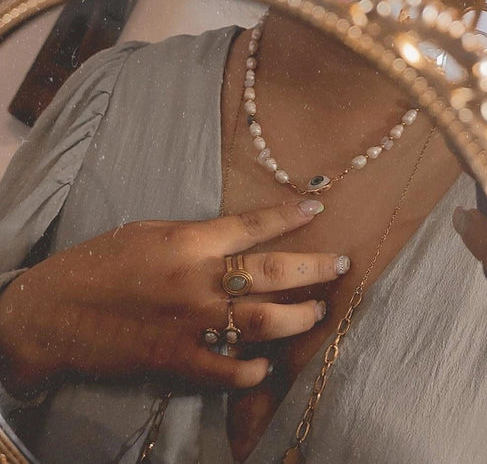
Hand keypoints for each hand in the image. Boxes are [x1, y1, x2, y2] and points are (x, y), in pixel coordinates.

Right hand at [0, 200, 348, 396]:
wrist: (56, 312)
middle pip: (271, 273)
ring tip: (317, 312)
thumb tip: (235, 239)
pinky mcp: (178, 361)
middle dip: (314, 269)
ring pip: (263, 322)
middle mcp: (198, 281)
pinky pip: (230, 368)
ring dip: (298, 318)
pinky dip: (255, 368)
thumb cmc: (99, 263)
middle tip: (340, 266)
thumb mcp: (148, 232)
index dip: (290, 215)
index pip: (252, 224)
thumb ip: (194, 237)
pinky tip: (268, 364)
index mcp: (188, 242)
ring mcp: (192, 324)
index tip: (319, 209)